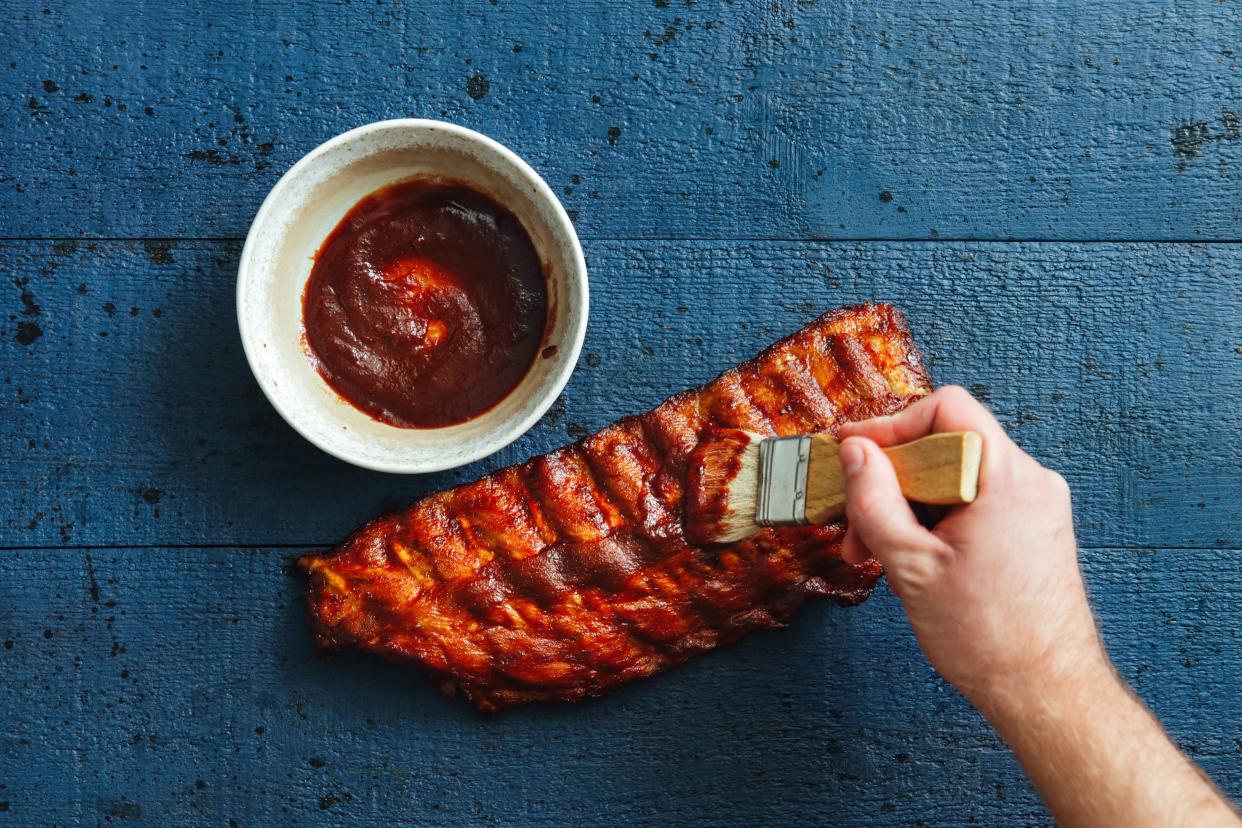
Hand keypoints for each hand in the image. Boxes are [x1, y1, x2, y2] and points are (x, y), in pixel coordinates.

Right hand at [837, 386, 1107, 712]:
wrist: (1045, 691)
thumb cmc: (989, 638)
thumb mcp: (910, 564)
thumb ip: (874, 499)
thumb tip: (854, 452)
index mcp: (1006, 479)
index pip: (946, 410)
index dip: (891, 425)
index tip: (853, 451)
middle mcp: (1030, 481)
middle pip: (946, 445)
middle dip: (891, 480)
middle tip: (855, 521)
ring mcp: (1035, 505)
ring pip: (954, 478)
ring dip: (908, 507)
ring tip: (876, 552)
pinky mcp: (1032, 528)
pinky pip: (972, 502)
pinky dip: (935, 521)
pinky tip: (910, 559)